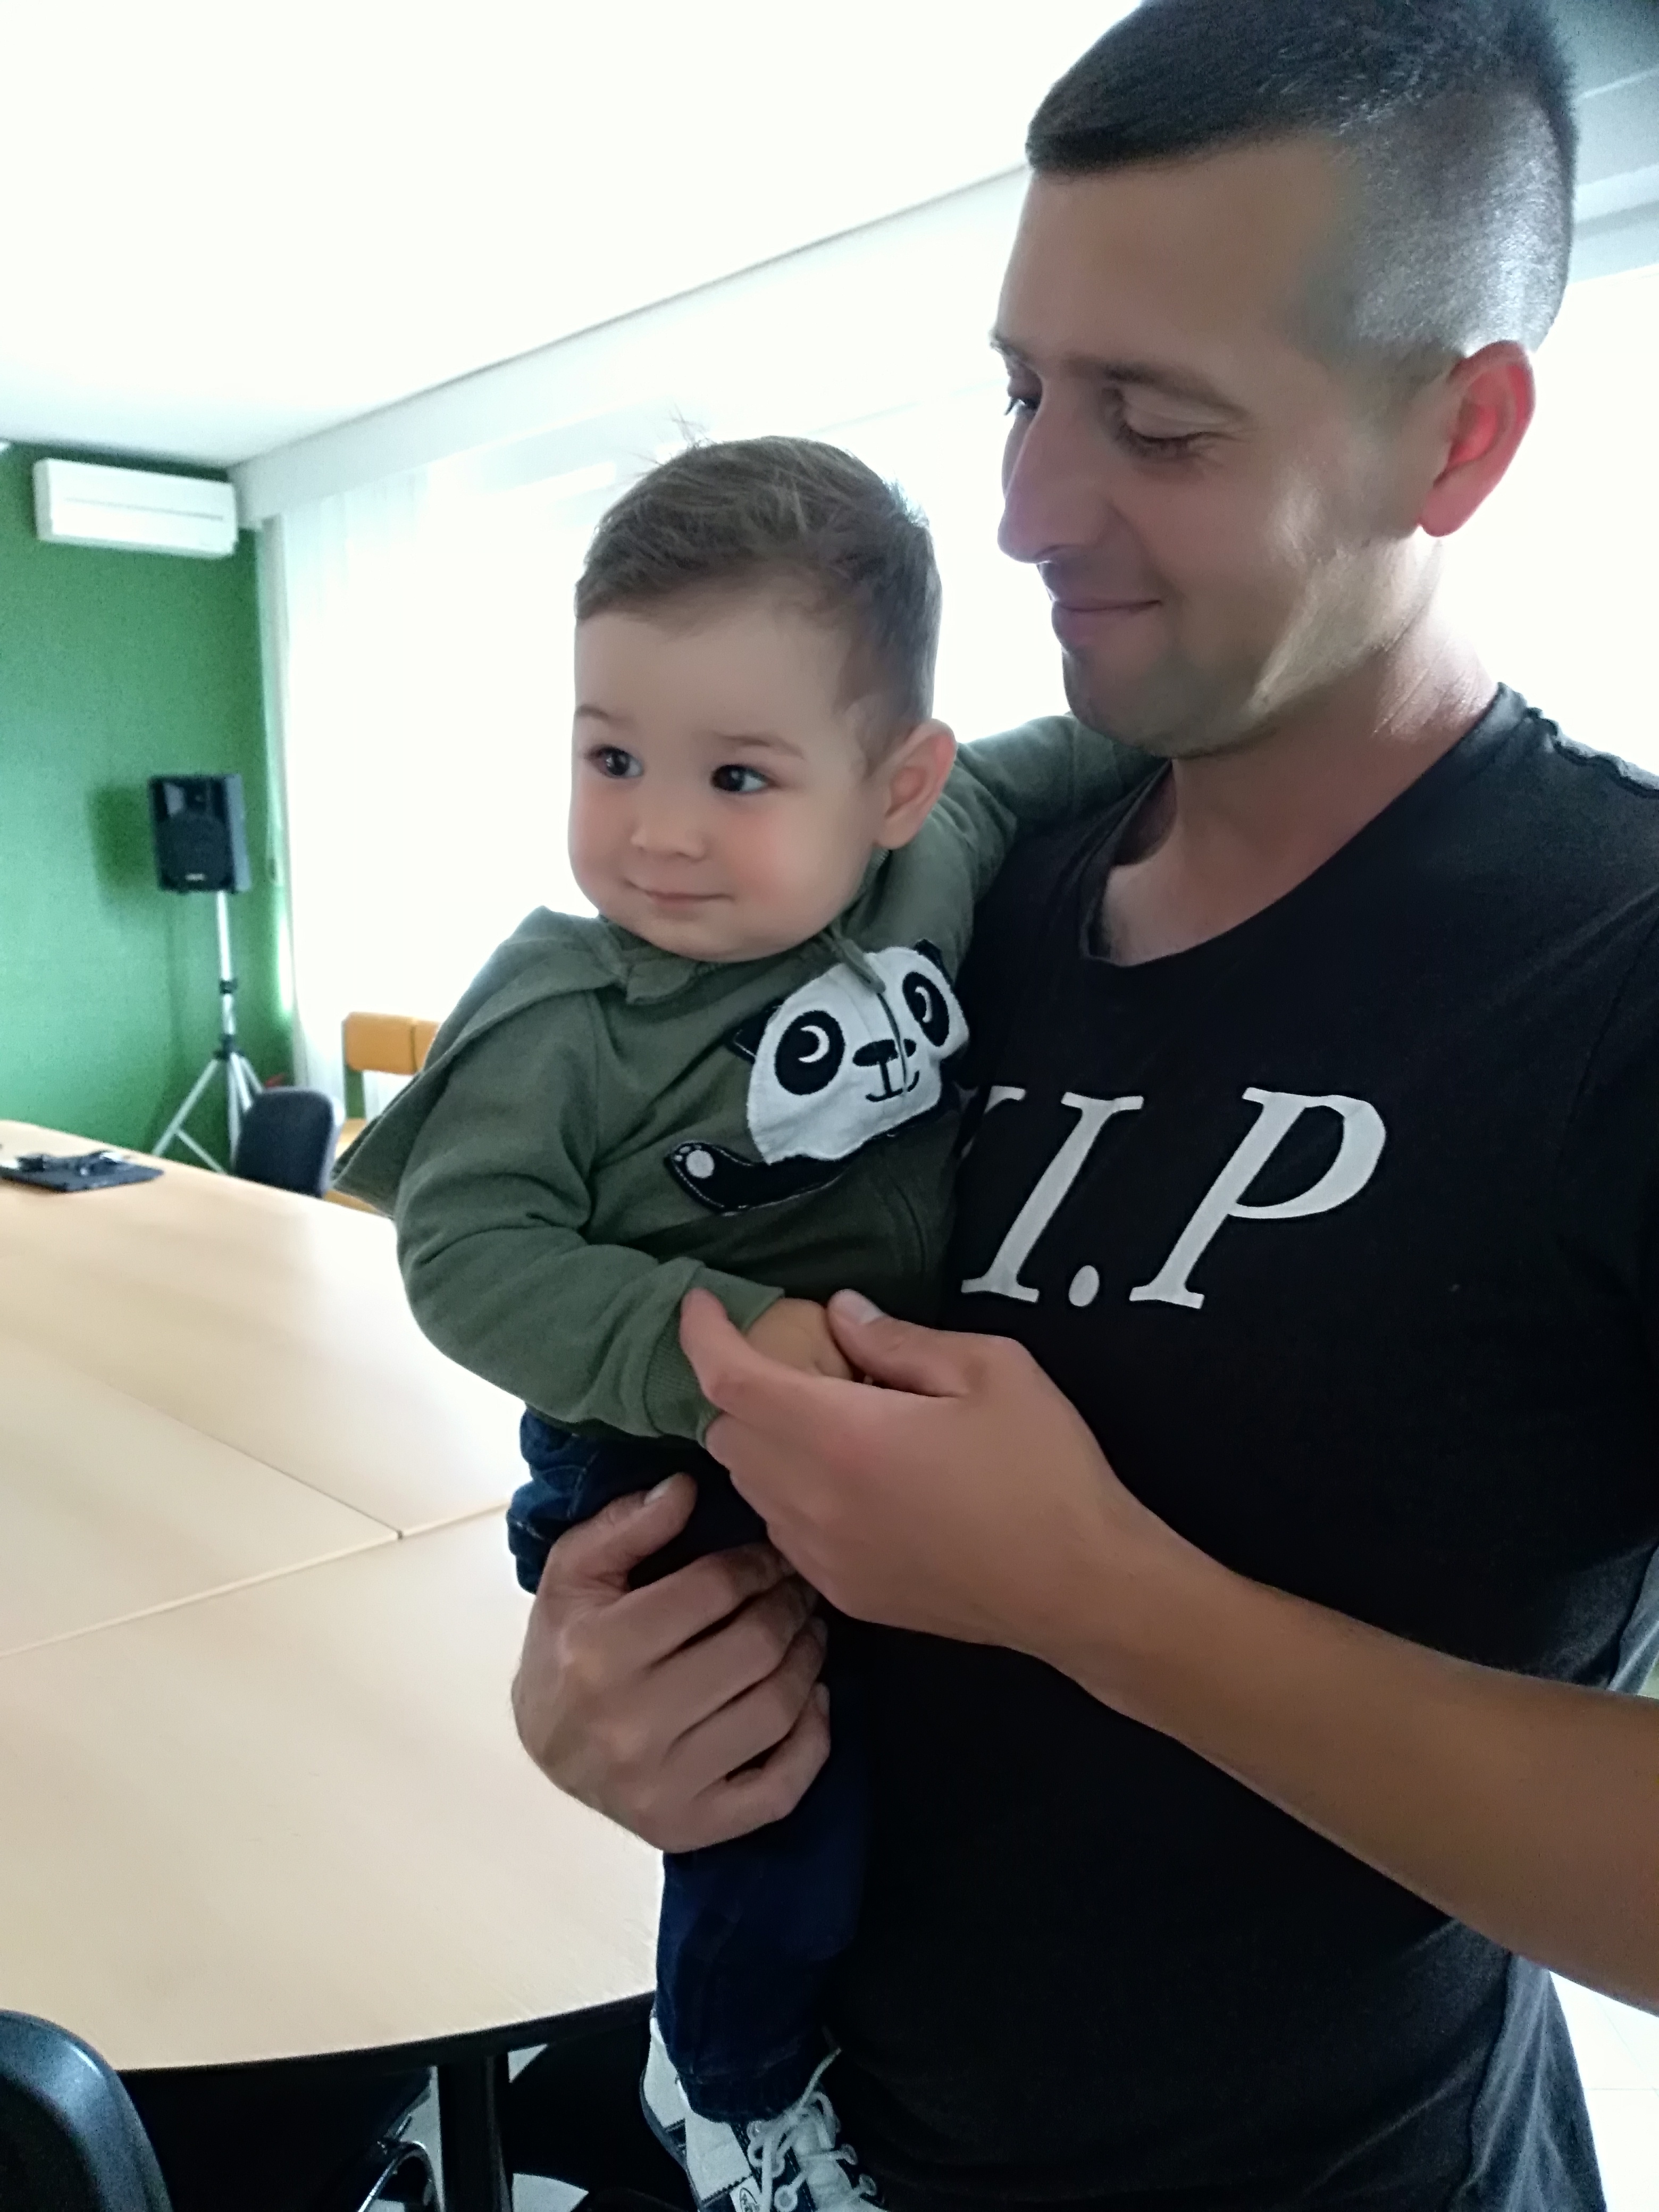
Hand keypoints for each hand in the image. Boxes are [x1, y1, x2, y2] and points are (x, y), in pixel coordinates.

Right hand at [511, 1471, 829, 1851]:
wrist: (544, 1745)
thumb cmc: (565, 1644)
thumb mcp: (575, 1572)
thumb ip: (627, 1525)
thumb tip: (687, 1487)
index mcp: (600, 1652)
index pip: (712, 1593)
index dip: (757, 1564)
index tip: (774, 1553)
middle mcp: (631, 1725)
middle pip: (753, 1649)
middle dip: (789, 1606)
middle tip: (801, 1588)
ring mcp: (663, 1786)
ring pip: (774, 1710)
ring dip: (807, 1660)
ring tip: (808, 1631)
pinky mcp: (690, 1829)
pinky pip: (779, 1790)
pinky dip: (813, 1742)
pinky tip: (814, 1699)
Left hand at [681, 1287, 1185, 1675]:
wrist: (1082, 1590)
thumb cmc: (1045, 1472)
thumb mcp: (992, 1370)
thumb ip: (900, 1340)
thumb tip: (840, 1316)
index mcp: (842, 1439)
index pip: (731, 1381)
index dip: (703, 1334)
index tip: (701, 1304)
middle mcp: (814, 1503)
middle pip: (728, 1434)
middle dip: (743, 1389)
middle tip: (801, 1365)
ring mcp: (824, 1557)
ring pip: (751, 1486)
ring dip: (768, 1444)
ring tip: (833, 1424)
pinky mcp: (844, 1592)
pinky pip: (784, 1531)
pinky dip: (792, 1494)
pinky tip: (851, 1482)